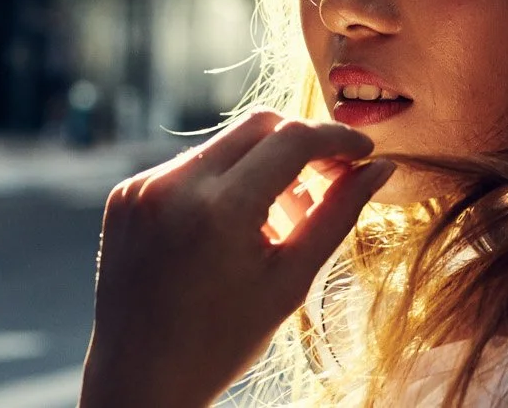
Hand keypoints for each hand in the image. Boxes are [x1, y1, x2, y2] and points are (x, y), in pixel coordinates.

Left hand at [79, 110, 394, 407]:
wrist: (137, 381)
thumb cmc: (221, 342)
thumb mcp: (290, 280)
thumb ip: (338, 214)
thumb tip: (382, 167)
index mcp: (220, 209)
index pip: (293, 138)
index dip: (337, 139)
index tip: (364, 152)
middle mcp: (174, 185)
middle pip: (260, 125)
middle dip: (301, 146)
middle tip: (329, 182)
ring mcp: (142, 187)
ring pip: (225, 144)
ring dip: (262, 167)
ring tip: (276, 225)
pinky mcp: (125, 195)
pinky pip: (190, 167)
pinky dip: (223, 183)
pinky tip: (232, 232)